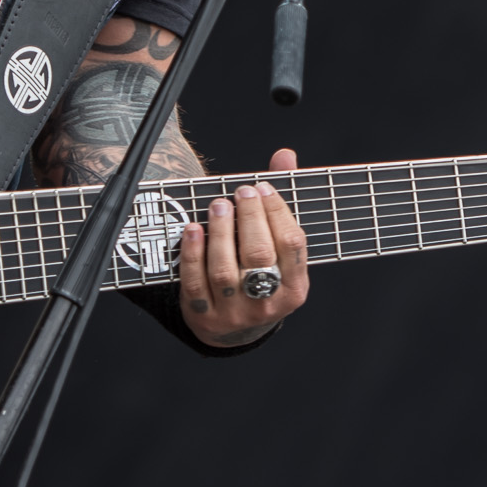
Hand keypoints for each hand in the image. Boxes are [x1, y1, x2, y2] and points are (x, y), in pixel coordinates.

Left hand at [178, 148, 309, 346]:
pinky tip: (193, 229)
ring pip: (225, 269)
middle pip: (259, 255)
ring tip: (219, 205)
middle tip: (241, 192)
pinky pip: (195, 282)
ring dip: (220, 231)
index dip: (277, 211)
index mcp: (294, 288)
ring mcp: (234, 312)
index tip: (264, 187)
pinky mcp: (204, 315)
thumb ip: (280, 202)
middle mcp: (266, 303)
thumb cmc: (260, 276)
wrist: (233, 330)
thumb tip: (284, 156)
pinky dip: (193, 253)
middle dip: (250, 217)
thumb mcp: (278, 251)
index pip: (292, 244)